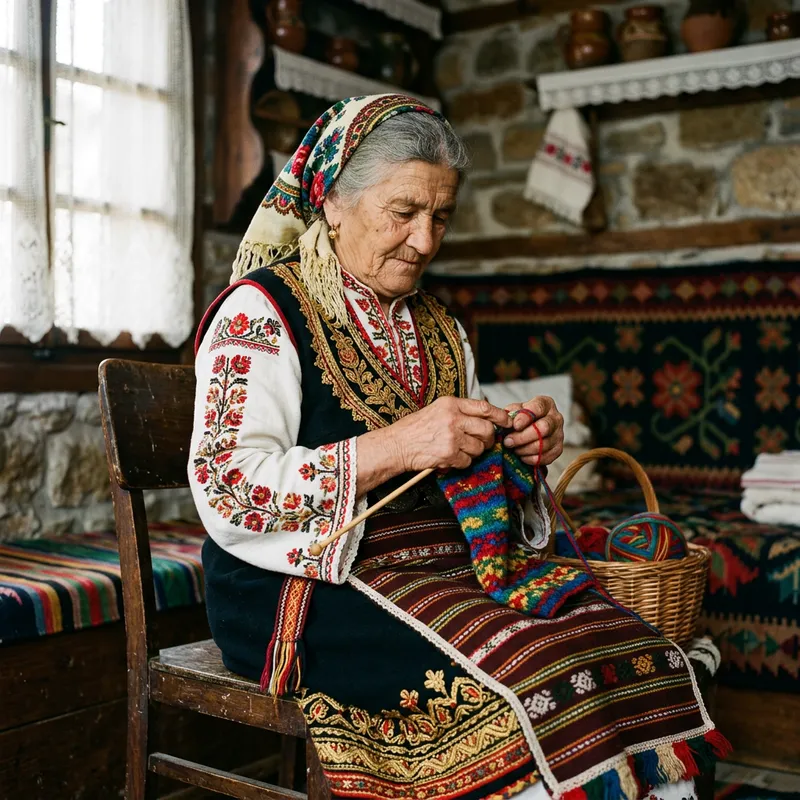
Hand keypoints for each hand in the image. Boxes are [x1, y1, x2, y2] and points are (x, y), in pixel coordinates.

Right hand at [390, 397, 510, 471]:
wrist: (396, 445)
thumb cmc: (415, 429)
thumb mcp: (437, 410)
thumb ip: (460, 412)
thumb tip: (486, 419)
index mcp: (451, 404)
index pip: (484, 407)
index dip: (500, 416)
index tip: (507, 422)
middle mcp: (453, 418)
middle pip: (487, 429)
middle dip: (488, 439)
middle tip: (482, 443)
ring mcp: (451, 436)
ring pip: (479, 448)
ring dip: (473, 452)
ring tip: (459, 450)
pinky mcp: (448, 453)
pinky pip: (467, 461)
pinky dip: (461, 462)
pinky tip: (450, 458)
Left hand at [501, 396, 563, 466]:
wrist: (528, 431)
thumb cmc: (520, 419)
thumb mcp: (514, 411)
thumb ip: (510, 413)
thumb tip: (507, 421)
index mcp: (546, 404)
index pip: (539, 408)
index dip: (526, 417)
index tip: (515, 425)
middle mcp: (556, 418)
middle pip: (544, 428)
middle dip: (523, 437)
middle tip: (508, 441)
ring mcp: (559, 434)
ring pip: (543, 444)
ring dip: (524, 449)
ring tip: (513, 449)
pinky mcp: (558, 449)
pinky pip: (545, 457)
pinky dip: (530, 459)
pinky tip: (521, 456)